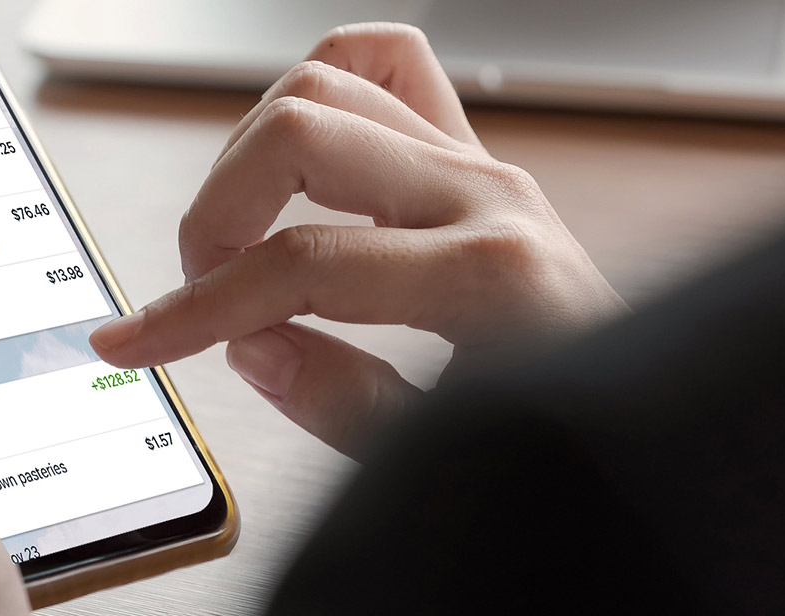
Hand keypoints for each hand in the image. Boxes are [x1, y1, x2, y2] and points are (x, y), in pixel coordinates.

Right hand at [91, 23, 627, 457]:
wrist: (646, 416)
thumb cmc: (568, 427)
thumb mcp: (444, 448)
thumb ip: (340, 399)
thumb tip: (248, 344)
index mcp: (489, 273)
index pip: (302, 261)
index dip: (198, 307)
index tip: (138, 341)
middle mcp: (486, 195)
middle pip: (301, 132)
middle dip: (216, 213)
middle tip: (198, 292)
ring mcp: (483, 164)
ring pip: (331, 80)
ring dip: (252, 150)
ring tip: (235, 235)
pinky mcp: (476, 157)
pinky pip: (394, 66)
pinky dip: (326, 86)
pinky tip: (295, 154)